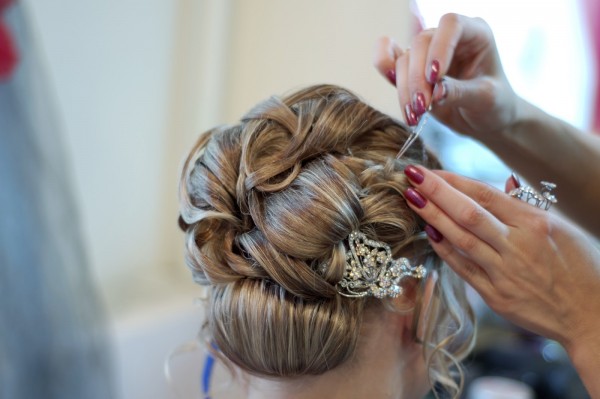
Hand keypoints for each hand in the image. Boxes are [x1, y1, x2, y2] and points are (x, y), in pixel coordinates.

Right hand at [374, 13, 517, 139]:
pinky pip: (389, 61)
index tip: (435, 77)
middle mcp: (448, 38)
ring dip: (404, 89)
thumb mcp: (486, 100)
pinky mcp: (412, 70)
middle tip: (422, 107)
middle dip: (417, 78)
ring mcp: (428, 53)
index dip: (440, 47)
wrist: (486, 120)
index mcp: (475, 33)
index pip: (451, 25)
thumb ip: (461, 92)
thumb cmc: (496, 105)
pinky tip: (392, 87)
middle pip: (421, 43)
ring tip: (414, 116)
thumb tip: (435, 92)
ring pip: (404, 60)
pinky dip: (386, 72)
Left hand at [401, 165, 599, 351]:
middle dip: (436, 191)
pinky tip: (428, 233)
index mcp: (536, 223)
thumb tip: (506, 183)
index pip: (485, 194)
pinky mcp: (497, 296)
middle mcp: (518, 245)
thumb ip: (528, 206)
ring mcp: (505, 272)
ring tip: (411, 199)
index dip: (453, 180)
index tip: (430, 170)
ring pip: (462, 239)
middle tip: (411, 175)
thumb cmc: (583, 267)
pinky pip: (464, 269)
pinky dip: (445, 250)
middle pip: (468, 213)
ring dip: (433, 217)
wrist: (593, 315)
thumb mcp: (563, 228)